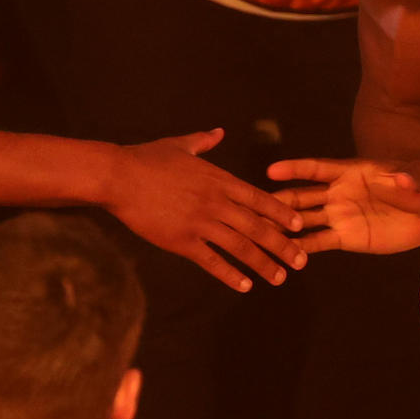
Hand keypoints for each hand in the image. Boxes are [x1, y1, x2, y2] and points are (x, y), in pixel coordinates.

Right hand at [100, 129, 306, 290]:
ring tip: (280, 278)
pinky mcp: (181, 241)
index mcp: (219, 180)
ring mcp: (200, 223)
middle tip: (301, 261)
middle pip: (257, 227)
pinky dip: (229, 275)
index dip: (281, 213)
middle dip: (282, 245)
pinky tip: (244, 286)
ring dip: (262, 264)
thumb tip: (218, 132)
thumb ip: (203, 141)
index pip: (259, 199)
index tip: (298, 226)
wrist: (118, 177)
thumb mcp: (179, 144)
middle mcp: (216, 202)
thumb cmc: (147, 159)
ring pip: (240, 247)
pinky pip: (211, 261)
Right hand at [269, 157, 419, 254]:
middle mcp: (338, 193)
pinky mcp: (344, 237)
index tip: (272, 170)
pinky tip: (283, 255)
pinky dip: (301, 248)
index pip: (318, 169)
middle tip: (252, 209)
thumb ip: (409, 180)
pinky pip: (318, 242)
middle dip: (279, 202)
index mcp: (352, 172)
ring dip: (283, 226)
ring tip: (259, 234)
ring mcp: (339, 215)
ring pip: (305, 220)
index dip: (296, 168)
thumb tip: (402, 178)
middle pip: (303, 196)